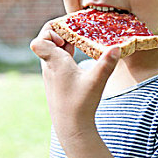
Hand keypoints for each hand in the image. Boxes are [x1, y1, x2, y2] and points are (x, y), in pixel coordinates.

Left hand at [30, 21, 120, 140]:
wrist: (71, 127)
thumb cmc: (81, 104)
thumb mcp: (97, 81)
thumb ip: (107, 63)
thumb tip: (117, 47)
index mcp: (54, 62)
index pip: (39, 40)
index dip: (51, 31)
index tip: (69, 33)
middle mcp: (49, 66)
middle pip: (45, 41)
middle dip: (61, 32)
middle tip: (78, 30)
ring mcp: (51, 73)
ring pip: (51, 50)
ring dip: (63, 42)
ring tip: (79, 40)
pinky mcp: (56, 80)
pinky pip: (56, 59)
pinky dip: (65, 52)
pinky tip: (77, 54)